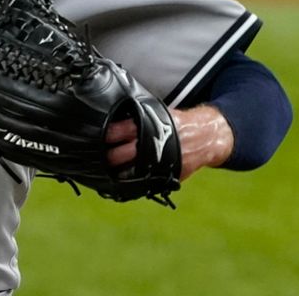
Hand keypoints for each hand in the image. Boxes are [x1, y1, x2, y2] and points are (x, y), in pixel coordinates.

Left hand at [105, 104, 234, 180]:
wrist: (203, 138)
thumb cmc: (176, 124)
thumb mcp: (157, 113)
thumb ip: (137, 117)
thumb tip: (114, 115)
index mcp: (146, 126)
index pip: (117, 131)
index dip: (105, 136)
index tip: (95, 138)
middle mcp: (149, 145)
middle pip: (118, 155)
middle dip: (106, 157)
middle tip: (98, 158)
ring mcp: (155, 163)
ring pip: (128, 173)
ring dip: (116, 173)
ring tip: (108, 171)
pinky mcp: (162, 176)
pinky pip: (142, 184)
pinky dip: (132, 184)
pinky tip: (123, 182)